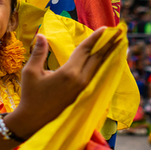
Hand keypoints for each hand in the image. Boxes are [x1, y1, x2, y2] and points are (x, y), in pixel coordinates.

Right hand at [7, 27, 121, 138]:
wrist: (33, 121)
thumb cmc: (30, 96)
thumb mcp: (31, 72)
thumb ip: (39, 52)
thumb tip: (41, 35)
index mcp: (69, 73)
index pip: (85, 50)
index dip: (95, 38)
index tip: (106, 28)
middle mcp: (80, 80)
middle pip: (98, 58)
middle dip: (109, 43)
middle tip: (120, 31)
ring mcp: (84, 89)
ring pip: (99, 67)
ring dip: (109, 54)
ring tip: (118, 43)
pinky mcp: (83, 95)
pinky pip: (96, 76)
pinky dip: (103, 66)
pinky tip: (107, 61)